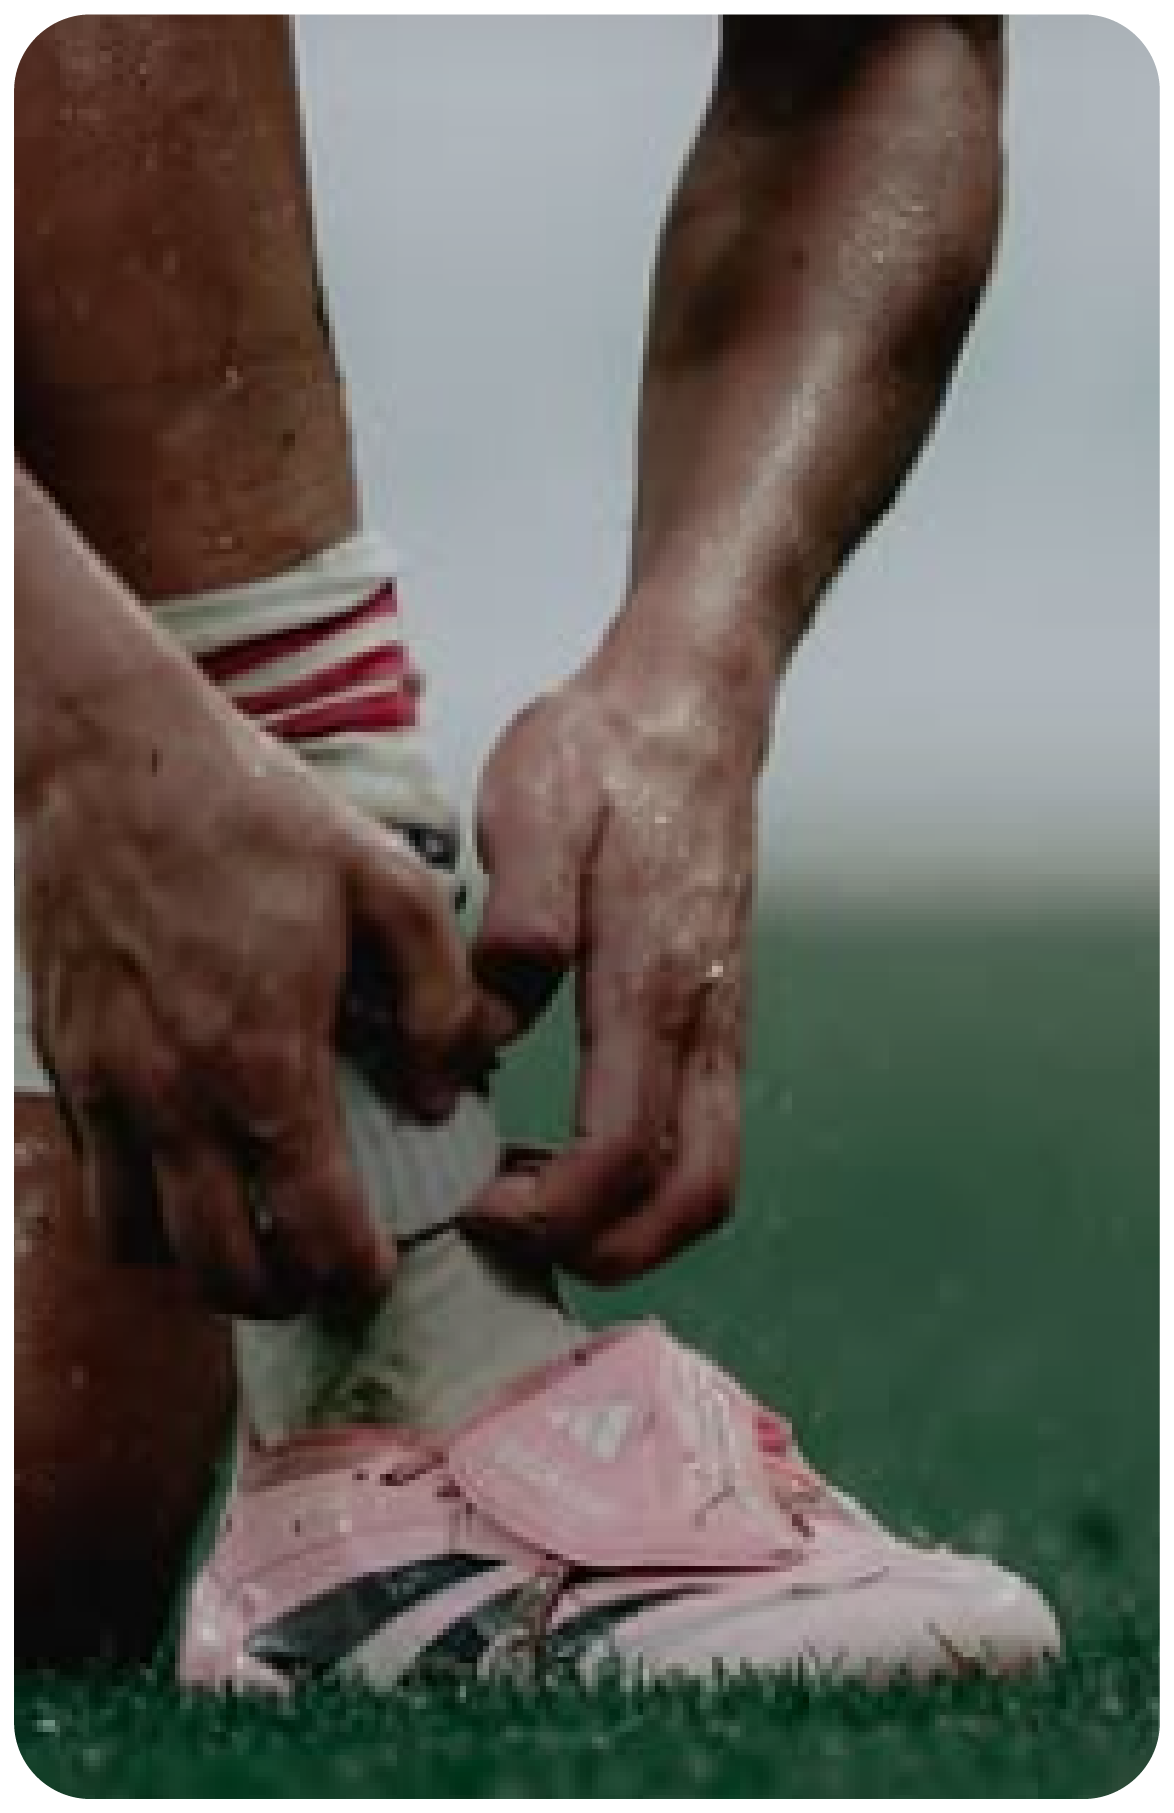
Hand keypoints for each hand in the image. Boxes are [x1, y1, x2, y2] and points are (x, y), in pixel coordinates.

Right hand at [17, 655, 489, 1316]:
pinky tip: (183, 1166)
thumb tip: (445, 1094)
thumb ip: (439, 997)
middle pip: (215, 1269)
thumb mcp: (388, 882)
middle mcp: (171, 1096)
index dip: (351, 1274)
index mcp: (263, 1059)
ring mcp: (102, 1085)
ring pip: (134, 1243)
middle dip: (277, 1295)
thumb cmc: (253, 816)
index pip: (311, 1228)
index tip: (373, 1272)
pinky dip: (136, 1204)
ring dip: (193, 1261)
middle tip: (314, 1274)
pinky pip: (90, 1179)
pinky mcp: (60, 1060)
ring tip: (243, 1231)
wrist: (109, 759)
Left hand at [465, 625, 762, 1281]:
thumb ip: (520, 919)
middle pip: (696, 1196)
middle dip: (610, 1251)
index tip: (471, 1209)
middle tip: (508, 1239)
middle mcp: (705, 1018)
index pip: (621, 1150)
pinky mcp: (714, 1013)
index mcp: (654, 980)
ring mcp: (721, 1020)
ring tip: (522, 1202)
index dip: (549, 1210)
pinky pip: (697, 1130)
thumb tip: (492, 1025)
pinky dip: (637, 1177)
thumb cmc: (602, 755)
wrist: (689, 709)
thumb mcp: (535, 810)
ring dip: (626, 1222)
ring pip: (708, 1172)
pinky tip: (551, 1148)